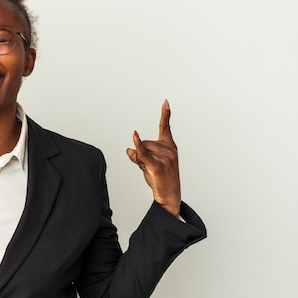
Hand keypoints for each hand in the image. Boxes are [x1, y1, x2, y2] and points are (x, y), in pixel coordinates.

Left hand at [126, 100, 180, 215]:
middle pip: (144, 142)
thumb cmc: (161, 178)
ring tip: (150, 170)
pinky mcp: (157, 166)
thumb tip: (128, 149)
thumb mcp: (150, 163)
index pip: (165, 127)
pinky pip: (143, 153)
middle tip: (149, 166)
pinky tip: (134, 136)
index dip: (165, 114)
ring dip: (139, 160)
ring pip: (140, 150)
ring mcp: (164, 157)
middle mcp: (169, 150)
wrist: (169, 195)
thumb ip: (139, 154)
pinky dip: (137, 146)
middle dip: (141, 153)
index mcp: (169, 146)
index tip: (165, 102)